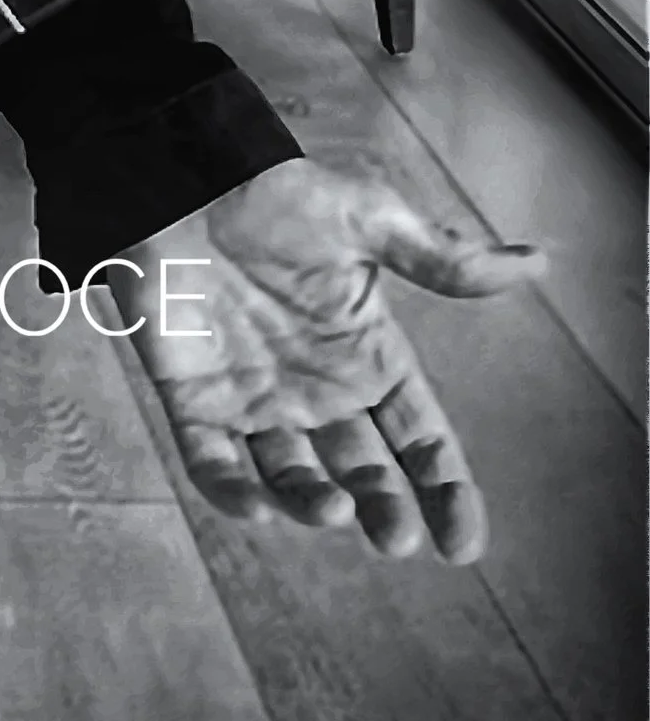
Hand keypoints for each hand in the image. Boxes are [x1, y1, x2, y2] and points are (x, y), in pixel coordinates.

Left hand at [100, 155, 541, 562]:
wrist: (186, 177)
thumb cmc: (279, 195)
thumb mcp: (368, 219)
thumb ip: (440, 258)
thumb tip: (534, 263)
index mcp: (368, 359)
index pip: (420, 440)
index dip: (445, 491)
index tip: (463, 543)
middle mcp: (317, 392)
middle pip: (362, 472)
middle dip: (382, 510)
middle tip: (393, 538)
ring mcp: (255, 400)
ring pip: (291, 477)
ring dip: (311, 503)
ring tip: (332, 509)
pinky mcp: (194, 400)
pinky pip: (212, 462)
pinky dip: (232, 492)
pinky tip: (257, 509)